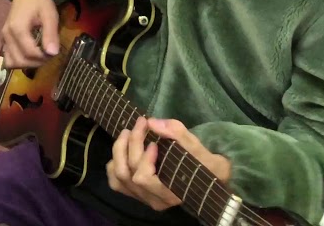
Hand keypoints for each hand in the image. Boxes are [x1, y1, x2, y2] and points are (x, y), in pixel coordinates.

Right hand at [0, 0, 58, 67]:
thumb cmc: (40, 1)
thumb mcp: (49, 15)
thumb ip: (50, 34)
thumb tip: (53, 53)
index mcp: (17, 28)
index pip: (29, 53)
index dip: (44, 57)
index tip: (54, 52)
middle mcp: (7, 35)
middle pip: (19, 60)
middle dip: (36, 62)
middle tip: (48, 54)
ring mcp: (3, 38)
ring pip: (11, 62)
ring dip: (27, 64)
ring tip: (39, 55)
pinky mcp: (4, 40)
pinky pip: (9, 57)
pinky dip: (20, 60)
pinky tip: (31, 53)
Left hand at [108, 117, 232, 210]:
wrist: (208, 178)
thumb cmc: (205, 164)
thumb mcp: (198, 148)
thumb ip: (178, 134)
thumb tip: (152, 122)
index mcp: (172, 193)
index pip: (144, 178)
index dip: (144, 158)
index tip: (154, 143)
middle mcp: (156, 200)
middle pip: (129, 173)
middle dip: (132, 144)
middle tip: (140, 124)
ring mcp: (144, 199)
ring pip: (118, 176)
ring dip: (119, 150)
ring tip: (128, 132)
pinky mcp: (136, 194)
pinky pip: (115, 181)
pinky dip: (114, 163)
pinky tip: (124, 151)